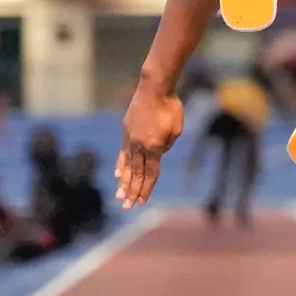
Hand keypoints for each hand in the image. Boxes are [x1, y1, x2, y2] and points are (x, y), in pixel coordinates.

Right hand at [116, 84, 184, 209]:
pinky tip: (118, 174)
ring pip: (127, 166)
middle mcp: (140, 146)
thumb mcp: (176, 129)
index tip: (142, 202)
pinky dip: (121, 165)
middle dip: (132, 192)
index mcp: (155, 147)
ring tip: (119, 197)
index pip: (151, 174)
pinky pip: (123, 153)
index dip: (147, 189)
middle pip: (137, 174)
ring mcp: (131, 139)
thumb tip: (158, 154)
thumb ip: (167, 146)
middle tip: (127, 207)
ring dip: (124, 183)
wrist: (154, 88)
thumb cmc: (171, 107)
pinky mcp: (126, 132)